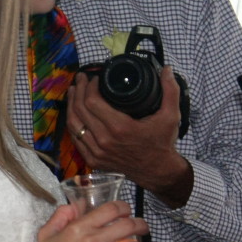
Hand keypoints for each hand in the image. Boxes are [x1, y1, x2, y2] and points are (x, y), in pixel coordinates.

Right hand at [32, 201, 148, 241]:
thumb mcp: (46, 235)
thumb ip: (60, 216)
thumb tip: (76, 205)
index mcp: (80, 227)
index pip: (110, 209)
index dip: (124, 208)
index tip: (128, 212)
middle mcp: (93, 240)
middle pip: (129, 226)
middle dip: (141, 226)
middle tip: (143, 230)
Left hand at [67, 67, 191, 204]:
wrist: (158, 172)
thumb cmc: (163, 142)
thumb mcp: (171, 116)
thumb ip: (170, 91)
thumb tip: (167, 69)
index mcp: (120, 128)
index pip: (92, 102)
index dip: (89, 87)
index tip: (95, 78)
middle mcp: (105, 140)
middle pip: (80, 109)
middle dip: (78, 90)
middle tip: (81, 79)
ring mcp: (97, 152)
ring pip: (74, 124)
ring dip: (71, 104)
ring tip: (73, 90)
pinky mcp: (93, 160)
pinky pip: (75, 138)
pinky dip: (73, 123)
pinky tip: (74, 112)